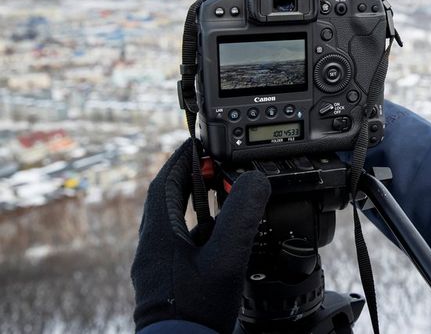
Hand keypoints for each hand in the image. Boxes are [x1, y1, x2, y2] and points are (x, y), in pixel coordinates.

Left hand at [131, 140, 270, 332]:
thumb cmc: (197, 309)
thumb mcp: (227, 257)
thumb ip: (241, 216)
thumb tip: (255, 180)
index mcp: (160, 235)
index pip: (165, 182)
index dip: (182, 159)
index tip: (197, 143)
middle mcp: (153, 247)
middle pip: (167, 200)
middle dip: (189, 178)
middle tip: (212, 164)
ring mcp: (158, 266)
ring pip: (173, 222)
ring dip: (194, 204)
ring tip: (220, 195)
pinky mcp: (167, 281)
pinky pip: (180, 243)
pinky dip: (199, 229)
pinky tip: (220, 237)